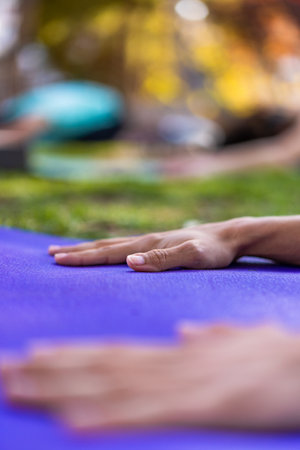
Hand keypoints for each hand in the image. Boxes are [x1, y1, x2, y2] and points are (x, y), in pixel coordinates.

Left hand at [2, 324, 299, 430]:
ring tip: (14, 389)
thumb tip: (184, 332)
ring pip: (110, 386)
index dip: (69, 357)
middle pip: (98, 366)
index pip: (111, 353)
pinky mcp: (204, 408)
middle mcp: (169, 364)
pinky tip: (71, 426)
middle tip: (0, 371)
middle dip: (46, 371)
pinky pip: (148, 417)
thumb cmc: (277, 360)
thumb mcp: (237, 343)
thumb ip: (207, 337)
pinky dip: (109, 421)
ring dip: (59, 391)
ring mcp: (183, 385)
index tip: (32, 357)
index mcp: (175, 356)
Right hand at [48, 221, 239, 271]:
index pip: (108, 253)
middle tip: (51, 254)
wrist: (230, 237)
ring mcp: (151, 241)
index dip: (82, 257)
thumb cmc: (214, 250)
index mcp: (148, 244)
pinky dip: (108, 250)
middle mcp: (145, 240)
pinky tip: (109, 254)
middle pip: (104, 246)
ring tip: (69, 250)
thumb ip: (164, 260)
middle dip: (77, 251)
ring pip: (112, 245)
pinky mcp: (158, 245)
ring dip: (89, 249)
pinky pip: (125, 247)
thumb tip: (129, 262)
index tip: (58, 260)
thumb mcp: (194, 257)